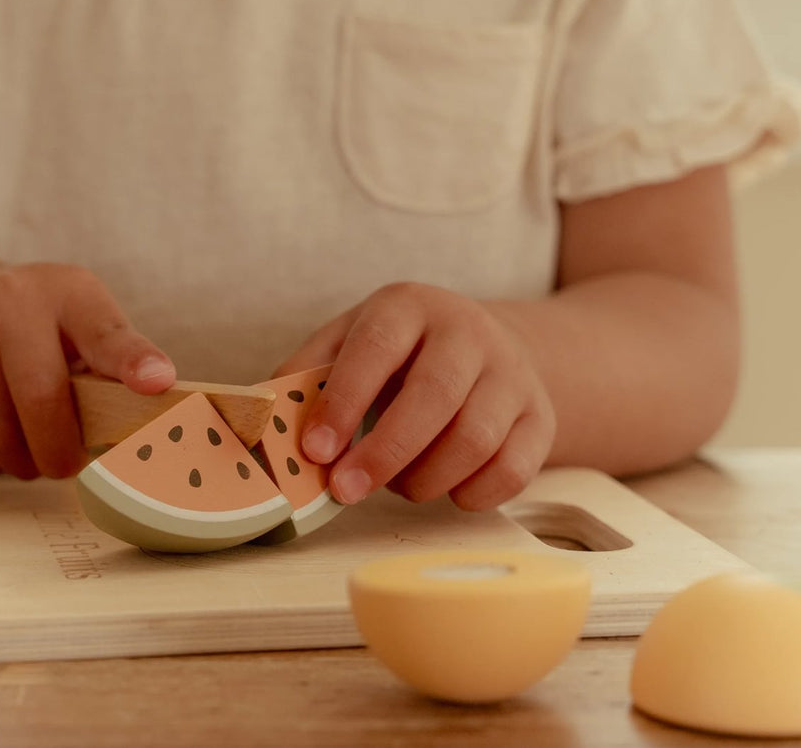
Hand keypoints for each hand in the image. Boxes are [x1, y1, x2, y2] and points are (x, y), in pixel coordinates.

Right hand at [0, 263, 175, 479]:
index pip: (105, 330)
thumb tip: (159, 400)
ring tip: (27, 451)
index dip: (131, 360)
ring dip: (18, 461)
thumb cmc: (42, 331)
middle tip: (64, 465)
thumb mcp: (86, 328)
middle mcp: (9, 300)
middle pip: (40, 397)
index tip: (156, 383)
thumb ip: (118, 364)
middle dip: (57, 450)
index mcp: (68, 292)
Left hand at [275, 282, 555, 510]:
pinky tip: (445, 490)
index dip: (344, 402)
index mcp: (408, 307)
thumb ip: (305, 376)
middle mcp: (467, 332)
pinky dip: (471, 494)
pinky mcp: (541, 417)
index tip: (316, 450)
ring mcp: (512, 374)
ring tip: (398, 485)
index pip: (376, 349)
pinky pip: (513, 470)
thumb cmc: (399, 352)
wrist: (488, 345)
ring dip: (425, 478)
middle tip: (345, 491)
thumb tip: (259, 421)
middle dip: (384, 453)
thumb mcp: (347, 342)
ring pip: (475, 439)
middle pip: (434, 397)